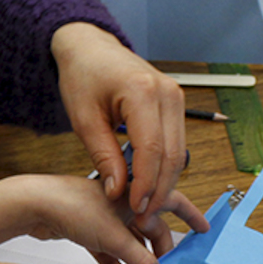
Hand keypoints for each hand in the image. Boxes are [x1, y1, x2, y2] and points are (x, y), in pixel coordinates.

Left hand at [15, 174, 206, 263]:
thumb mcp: (114, 237)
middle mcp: (122, 199)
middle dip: (161, 246)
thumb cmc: (74, 207)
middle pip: (151, 224)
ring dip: (138, 255)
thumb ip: (139, 257)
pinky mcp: (86, 225)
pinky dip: (114, 259)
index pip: (171, 200)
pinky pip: (108, 245)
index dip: (190, 215)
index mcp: (135, 191)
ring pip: (130, 237)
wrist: (34, 205)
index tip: (204, 230)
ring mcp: (104, 212)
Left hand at [50, 22, 185, 210]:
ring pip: (179, 152)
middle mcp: (167, 93)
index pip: (152, 149)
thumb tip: (117, 192)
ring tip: (144, 206)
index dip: (145, 184)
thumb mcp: (84, 119)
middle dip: (159, 190)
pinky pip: (175, 142)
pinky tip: (148, 184)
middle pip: (172, 154)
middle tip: (142, 216)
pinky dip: (164, 166)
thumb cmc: (83, 75)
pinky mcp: (175, 103)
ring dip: (164, 182)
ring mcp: (175, 96)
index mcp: (142, 91)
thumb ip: (103, 156)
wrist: (90, 47)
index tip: (135, 209)